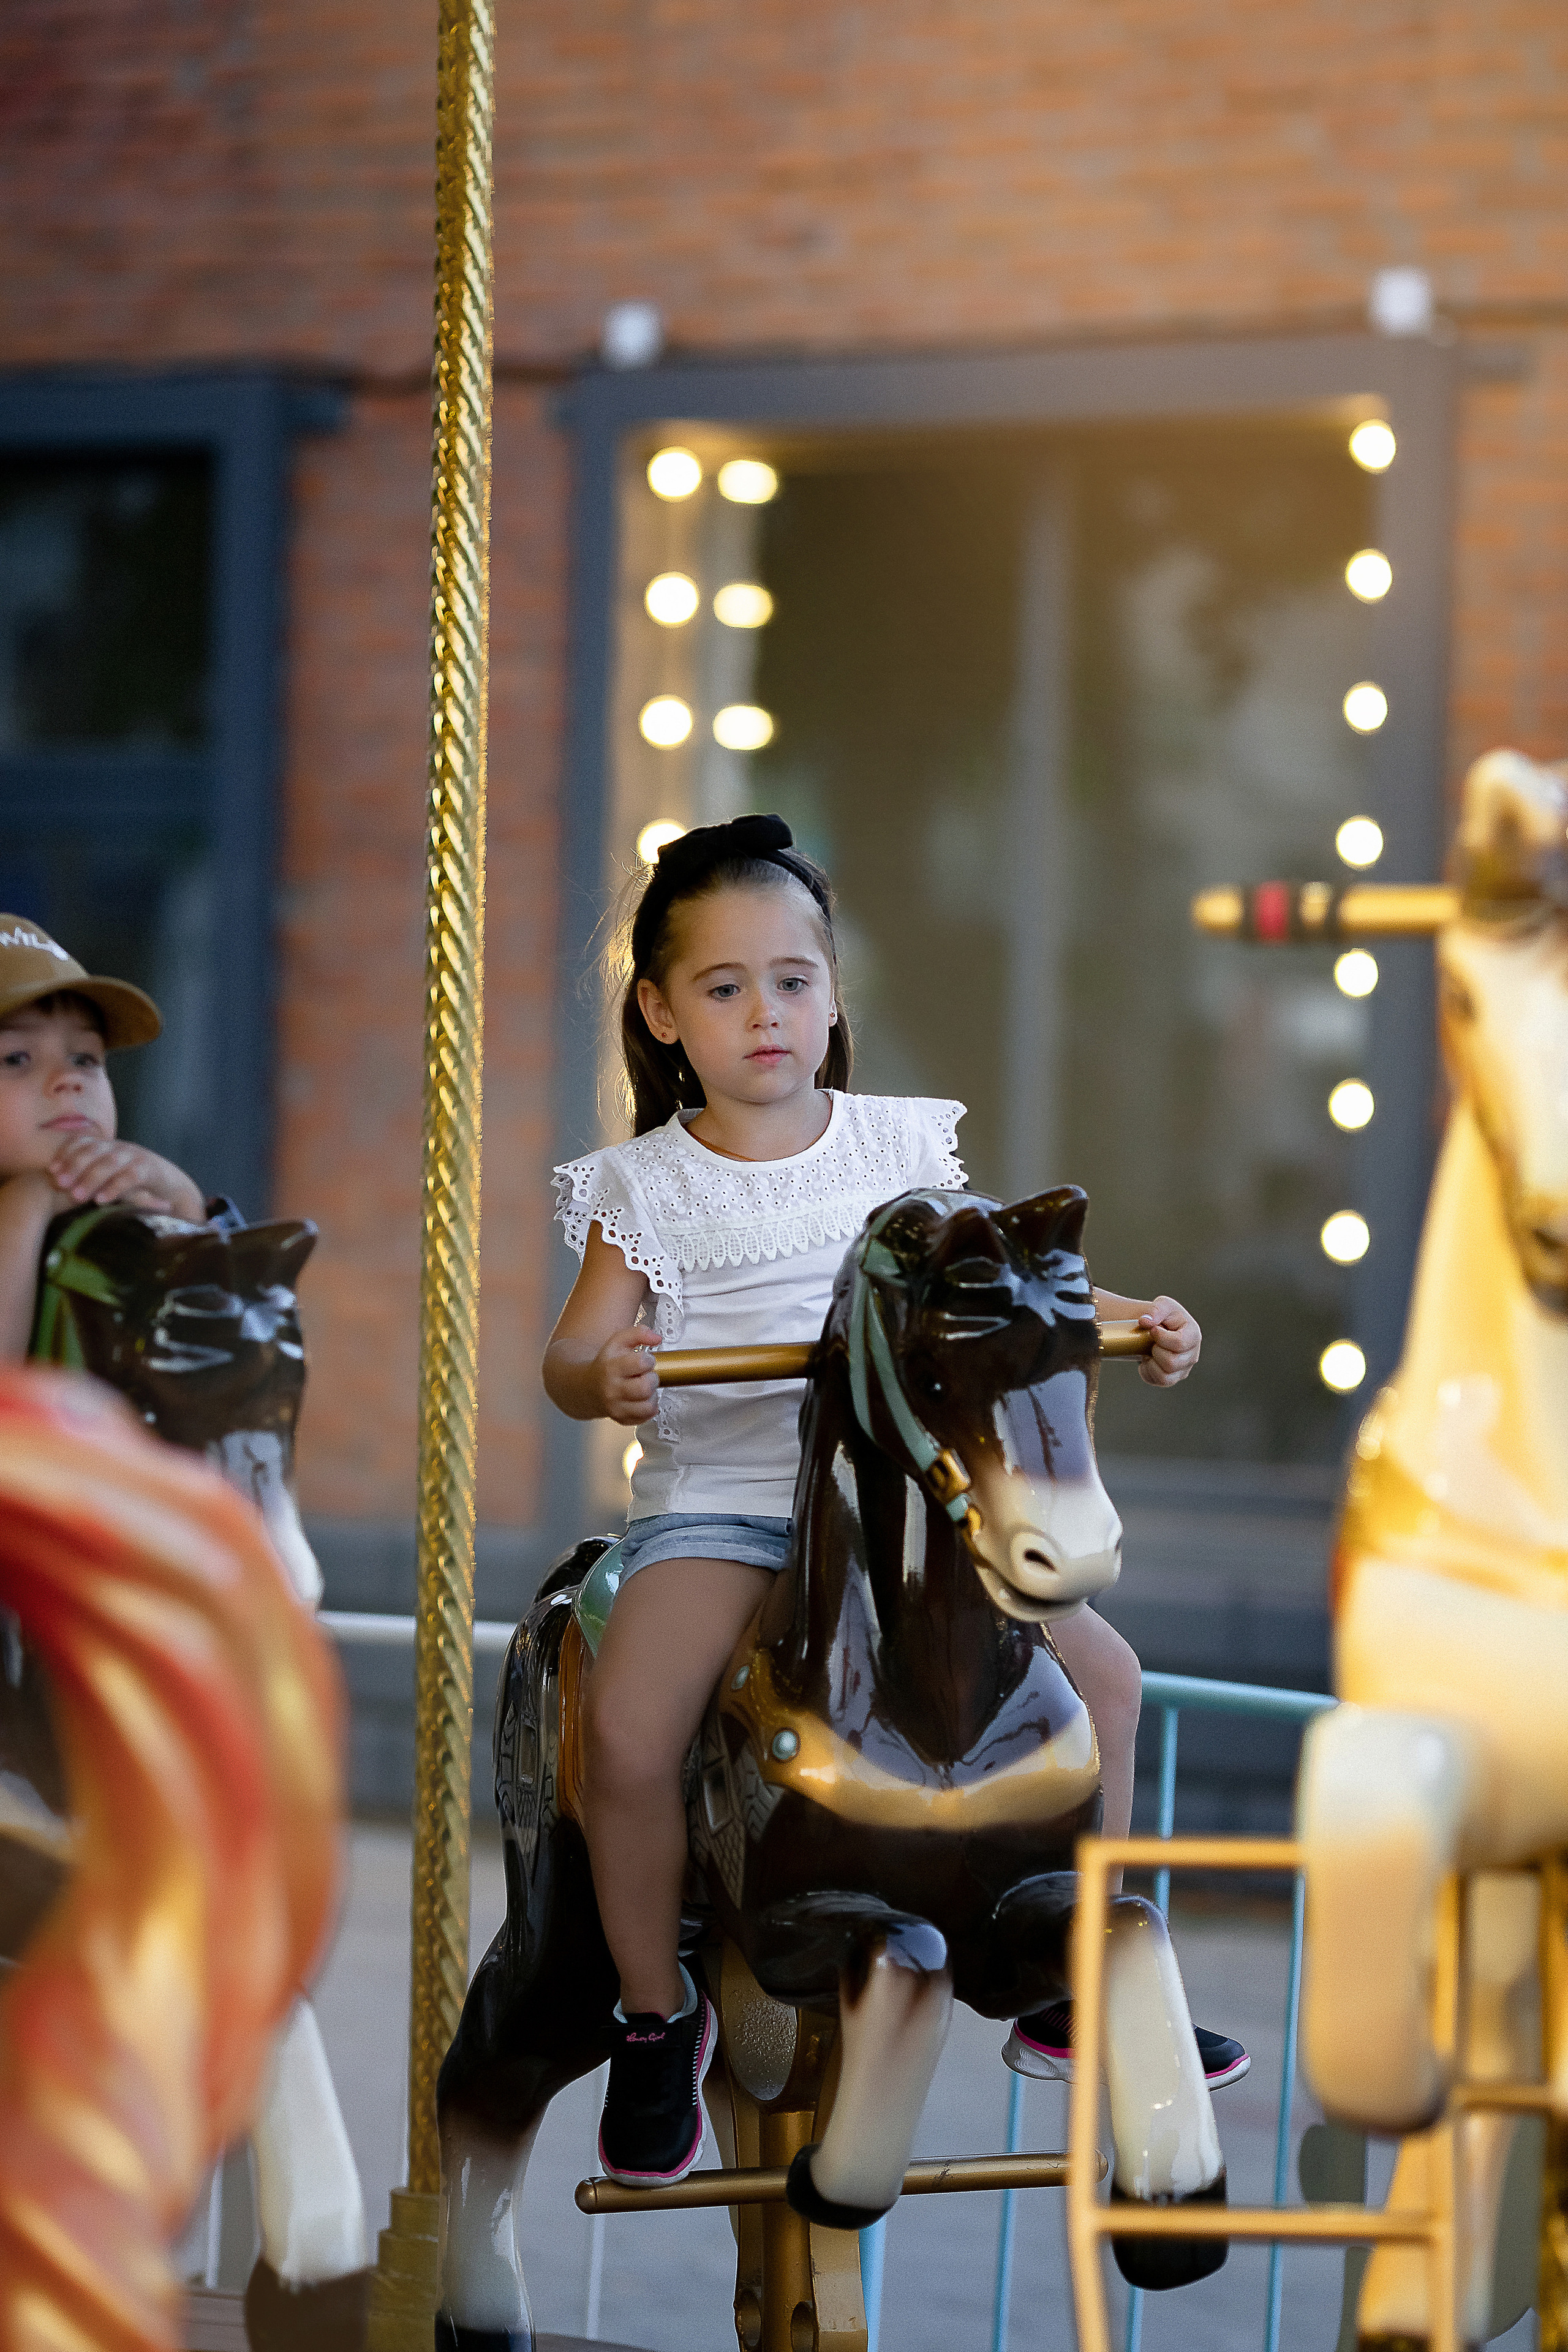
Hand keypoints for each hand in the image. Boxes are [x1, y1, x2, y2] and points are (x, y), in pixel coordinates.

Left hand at [45, 1136, 203, 1219]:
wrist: (174, 1188)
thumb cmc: (137, 1186)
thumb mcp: (111, 1177)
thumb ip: (92, 1176)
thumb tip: (60, 1185)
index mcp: (110, 1146)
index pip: (84, 1141)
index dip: (66, 1153)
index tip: (52, 1169)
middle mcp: (121, 1147)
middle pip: (94, 1150)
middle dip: (74, 1165)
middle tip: (60, 1183)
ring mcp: (137, 1157)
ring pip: (110, 1162)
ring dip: (91, 1178)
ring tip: (77, 1196)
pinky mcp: (151, 1170)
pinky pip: (131, 1176)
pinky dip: (115, 1187)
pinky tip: (102, 1200)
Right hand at [595, 1326, 660, 1425]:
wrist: (586, 1386)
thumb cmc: (606, 1364)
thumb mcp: (618, 1341)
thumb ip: (638, 1333)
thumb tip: (656, 1338)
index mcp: (610, 1368)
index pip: (641, 1363)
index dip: (648, 1360)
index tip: (645, 1360)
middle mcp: (611, 1390)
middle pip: (645, 1387)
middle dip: (652, 1379)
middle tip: (646, 1375)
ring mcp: (615, 1407)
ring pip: (648, 1405)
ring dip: (652, 1395)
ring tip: (644, 1387)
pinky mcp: (621, 1419)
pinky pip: (646, 1417)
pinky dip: (649, 1408)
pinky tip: (641, 1399)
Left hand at [1137, 1296, 1200, 1386]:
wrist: (1157, 1328)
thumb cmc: (1163, 1316)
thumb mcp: (1162, 1305)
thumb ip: (1156, 1310)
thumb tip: (1145, 1321)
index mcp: (1193, 1335)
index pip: (1179, 1343)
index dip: (1161, 1338)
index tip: (1153, 1330)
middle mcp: (1192, 1355)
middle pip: (1171, 1363)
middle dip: (1156, 1351)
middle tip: (1151, 1341)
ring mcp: (1184, 1369)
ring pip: (1165, 1377)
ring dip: (1151, 1363)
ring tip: (1149, 1351)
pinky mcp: (1173, 1378)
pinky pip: (1158, 1381)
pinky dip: (1148, 1371)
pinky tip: (1148, 1360)